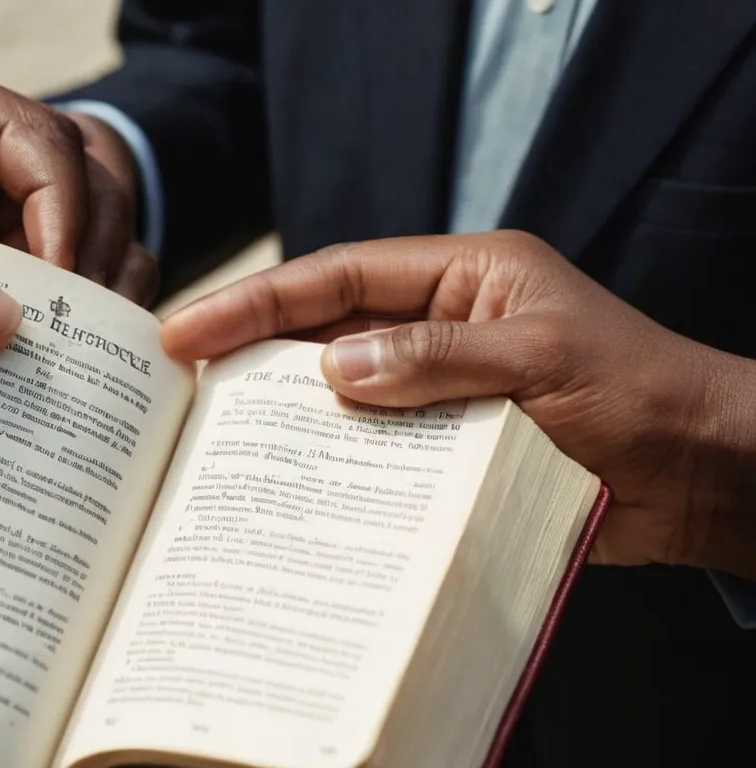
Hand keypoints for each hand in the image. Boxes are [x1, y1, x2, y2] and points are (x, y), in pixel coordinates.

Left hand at [0, 51, 150, 443]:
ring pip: (50, 243)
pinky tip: (50, 368)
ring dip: (77, 291)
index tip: (65, 284)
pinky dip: (37, 330)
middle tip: (98, 323)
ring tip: (86, 349)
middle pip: (63, 185)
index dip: (66, 209)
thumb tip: (15, 327)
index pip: (36, 141)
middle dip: (91, 247)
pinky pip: (8, 298)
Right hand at [161, 230, 755, 578]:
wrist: (703, 473)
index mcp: (462, 276)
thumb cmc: (641, 392)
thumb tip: (335, 370)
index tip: (189, 328)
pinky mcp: (447, 449)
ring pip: (342, 399)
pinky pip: (375, 454)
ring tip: (213, 445)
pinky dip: (334, 471)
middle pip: (325, 333)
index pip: (339, 276)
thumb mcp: (541, 358)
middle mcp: (439, 328)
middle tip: (177, 386)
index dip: (258, 300)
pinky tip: (291, 492)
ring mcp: (439, 391)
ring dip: (287, 421)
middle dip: (251, 355)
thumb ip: (437, 358)